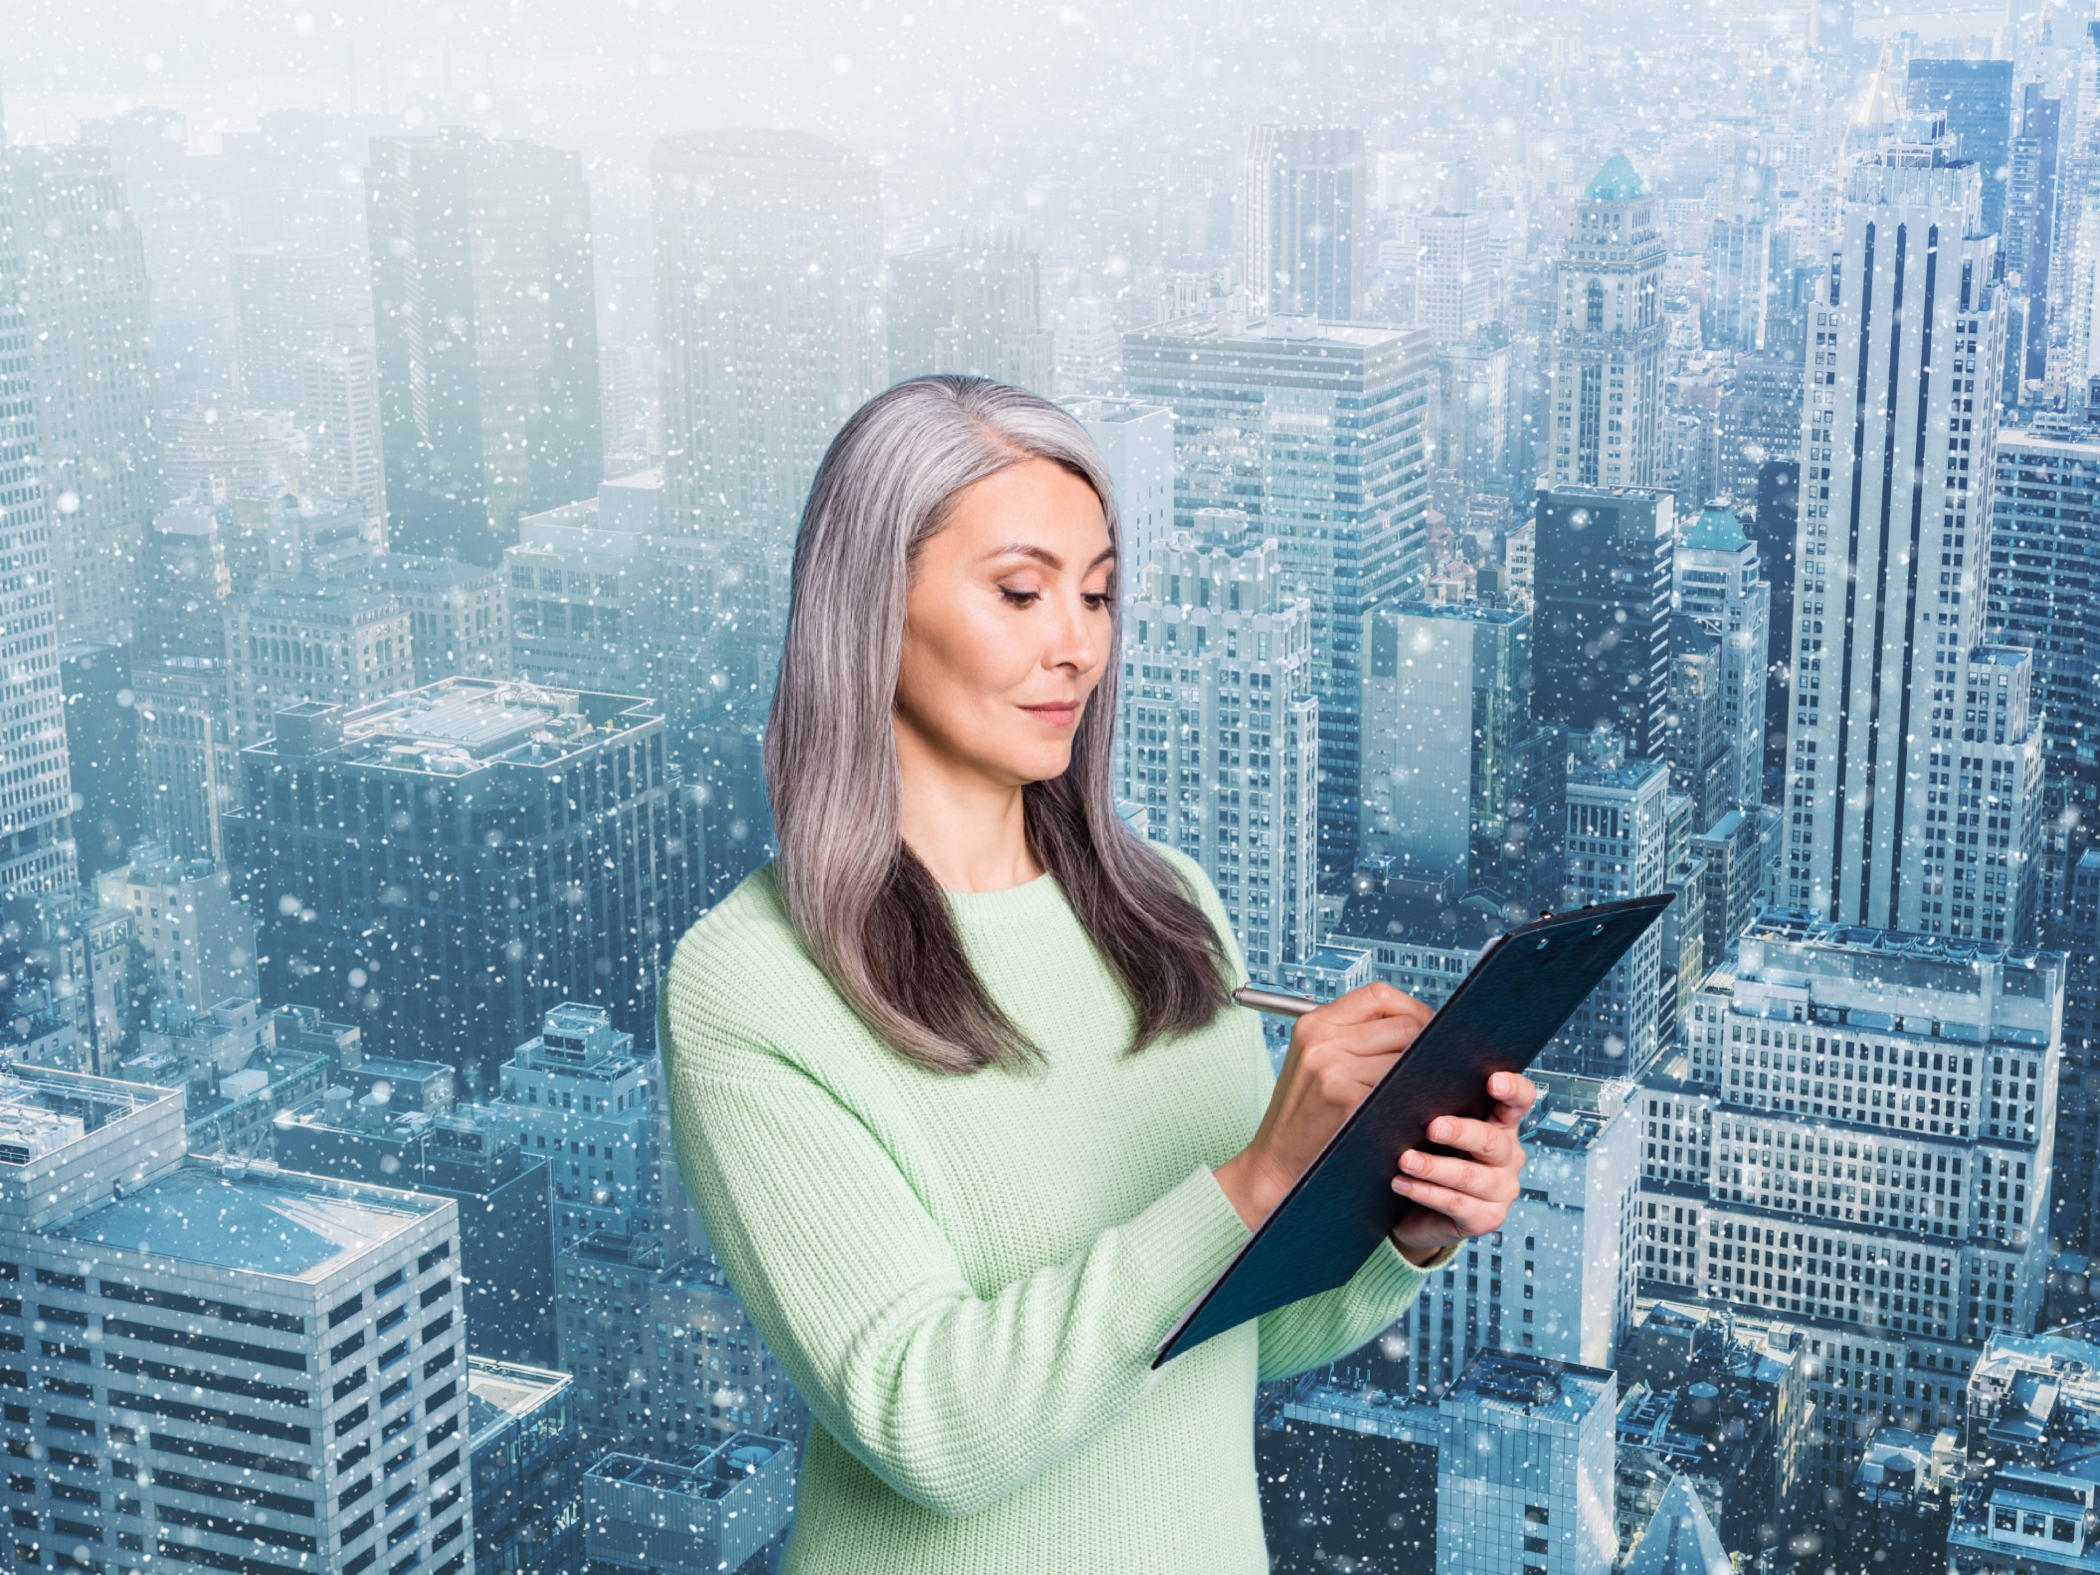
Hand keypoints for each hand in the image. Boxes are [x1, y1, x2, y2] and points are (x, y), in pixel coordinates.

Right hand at [1214, 983, 1433, 1231]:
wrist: (1276, 1165)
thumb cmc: (1303, 1117)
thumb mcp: (1314, 1062)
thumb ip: (1354, 1037)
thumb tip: (1418, 1023)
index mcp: (1313, 1025)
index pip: (1378, 995)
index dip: (1411, 1009)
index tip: (1426, 1029)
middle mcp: (1322, 1041)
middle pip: (1403, 1023)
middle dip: (1427, 1044)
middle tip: (1434, 1067)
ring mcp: (1334, 1070)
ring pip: (1409, 1057)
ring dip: (1425, 1074)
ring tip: (1421, 1090)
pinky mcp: (1348, 1100)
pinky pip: (1403, 1088)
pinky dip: (1415, 1098)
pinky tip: (1411, 1110)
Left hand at [1386, 1071, 1536, 1266]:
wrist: (1417, 1212)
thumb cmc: (1428, 1156)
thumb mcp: (1435, 1130)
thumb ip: (1436, 1106)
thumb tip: (1408, 1081)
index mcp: (1501, 1125)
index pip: (1520, 1101)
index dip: (1513, 1090)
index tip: (1493, 1081)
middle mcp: (1509, 1157)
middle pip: (1491, 1141)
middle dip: (1461, 1132)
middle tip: (1432, 1128)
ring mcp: (1501, 1191)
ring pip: (1469, 1176)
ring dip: (1433, 1168)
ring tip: (1405, 1160)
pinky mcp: (1486, 1219)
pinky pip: (1455, 1203)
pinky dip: (1424, 1192)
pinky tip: (1402, 1184)